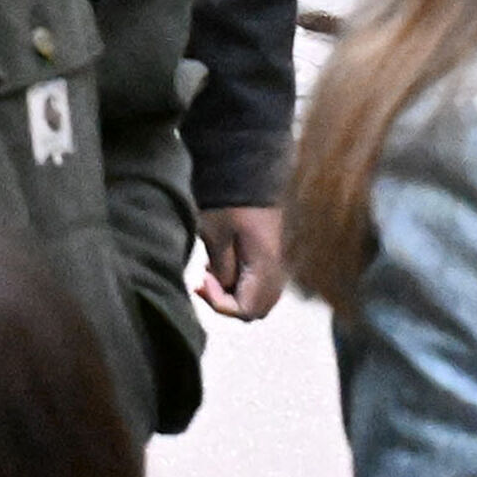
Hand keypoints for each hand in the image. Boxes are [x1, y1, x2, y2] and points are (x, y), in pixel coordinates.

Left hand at [195, 206, 288, 320]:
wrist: (247, 166)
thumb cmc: (228, 198)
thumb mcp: (216, 234)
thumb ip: (222, 269)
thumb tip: (225, 288)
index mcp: (264, 265)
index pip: (246, 310)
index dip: (219, 304)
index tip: (201, 280)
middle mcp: (275, 267)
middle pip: (256, 310)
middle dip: (228, 304)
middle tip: (205, 282)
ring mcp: (273, 259)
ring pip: (258, 297)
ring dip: (234, 294)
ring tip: (210, 273)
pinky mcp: (267, 251)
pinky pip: (258, 281)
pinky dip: (240, 282)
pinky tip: (219, 263)